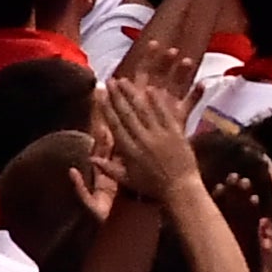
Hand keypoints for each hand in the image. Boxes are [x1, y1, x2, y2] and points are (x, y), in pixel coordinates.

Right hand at [93, 73, 195, 200]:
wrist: (180, 190)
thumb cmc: (153, 188)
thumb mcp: (128, 180)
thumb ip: (109, 169)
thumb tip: (91, 159)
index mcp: (129, 151)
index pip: (114, 124)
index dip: (105, 107)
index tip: (99, 94)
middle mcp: (142, 140)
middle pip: (126, 113)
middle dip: (116, 95)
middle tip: (110, 81)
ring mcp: (159, 136)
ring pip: (143, 110)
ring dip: (133, 94)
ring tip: (125, 80)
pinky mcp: (176, 134)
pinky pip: (165, 114)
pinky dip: (157, 101)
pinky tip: (150, 89)